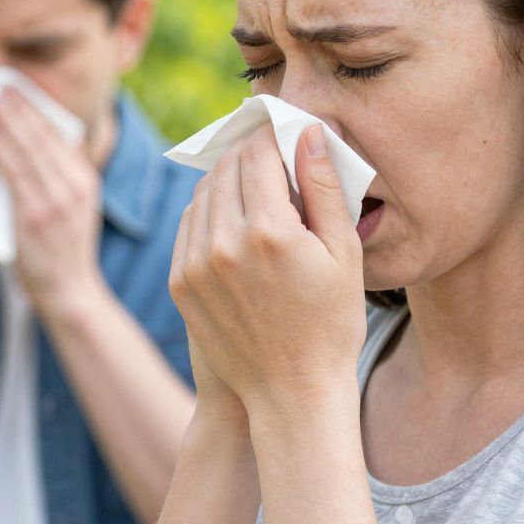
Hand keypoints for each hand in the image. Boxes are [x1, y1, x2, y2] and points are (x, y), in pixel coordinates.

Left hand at [0, 89, 109, 317]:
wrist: (68, 293)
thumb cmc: (62, 252)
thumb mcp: (75, 209)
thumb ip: (64, 178)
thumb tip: (53, 144)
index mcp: (85, 180)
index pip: (59, 133)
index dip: (37, 107)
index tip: (17, 88)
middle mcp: (76, 184)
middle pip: (45, 133)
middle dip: (19, 105)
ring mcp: (58, 199)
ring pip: (28, 147)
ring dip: (5, 119)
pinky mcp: (37, 214)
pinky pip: (14, 171)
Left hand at [169, 125, 364, 422]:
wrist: (291, 394)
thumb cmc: (331, 325)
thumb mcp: (343, 254)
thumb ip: (325, 188)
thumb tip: (309, 133)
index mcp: (270, 231)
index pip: (259, 154)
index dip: (272, 135)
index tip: (283, 129)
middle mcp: (224, 243)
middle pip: (226, 169)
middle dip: (247, 152)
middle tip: (269, 149)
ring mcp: (195, 265)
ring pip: (202, 195)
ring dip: (225, 179)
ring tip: (254, 181)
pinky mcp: (180, 283)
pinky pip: (188, 226)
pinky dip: (207, 210)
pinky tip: (232, 214)